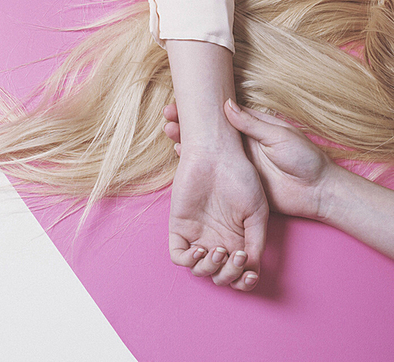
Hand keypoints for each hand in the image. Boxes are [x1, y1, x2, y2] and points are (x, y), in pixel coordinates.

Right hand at [164, 99, 333, 221]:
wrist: (318, 191)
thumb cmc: (304, 159)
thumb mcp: (280, 136)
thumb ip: (252, 124)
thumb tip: (227, 105)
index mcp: (252, 129)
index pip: (221, 116)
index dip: (201, 111)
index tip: (181, 104)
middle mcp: (241, 145)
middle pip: (209, 133)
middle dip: (188, 125)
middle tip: (168, 117)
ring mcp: (238, 165)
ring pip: (208, 153)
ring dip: (189, 144)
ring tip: (170, 133)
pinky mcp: (239, 185)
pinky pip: (214, 176)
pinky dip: (197, 169)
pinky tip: (181, 159)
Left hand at [168, 138, 268, 290]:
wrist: (217, 155)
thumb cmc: (241, 177)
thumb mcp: (258, 212)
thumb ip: (256, 242)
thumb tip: (251, 269)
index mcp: (238, 238)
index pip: (239, 273)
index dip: (244, 281)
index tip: (250, 275)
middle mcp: (218, 239)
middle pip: (220, 276)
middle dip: (229, 275)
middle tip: (235, 255)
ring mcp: (198, 234)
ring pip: (200, 271)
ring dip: (210, 270)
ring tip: (218, 251)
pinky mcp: (179, 226)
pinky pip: (179, 256)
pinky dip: (189, 261)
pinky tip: (200, 249)